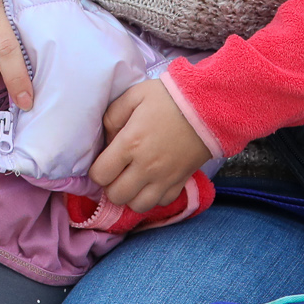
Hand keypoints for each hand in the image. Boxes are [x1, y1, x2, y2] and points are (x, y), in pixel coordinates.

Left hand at [89, 79, 210, 212]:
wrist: (207, 107)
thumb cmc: (167, 98)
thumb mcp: (133, 96)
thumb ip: (112, 117)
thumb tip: (106, 140)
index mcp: (130, 144)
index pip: (100, 175)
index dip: (96, 171)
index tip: (103, 162)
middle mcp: (145, 167)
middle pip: (116, 196)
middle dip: (111, 186)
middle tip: (116, 172)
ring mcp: (165, 178)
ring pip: (138, 206)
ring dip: (131, 196)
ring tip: (132, 180)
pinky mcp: (181, 182)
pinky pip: (161, 203)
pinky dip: (153, 197)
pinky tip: (151, 182)